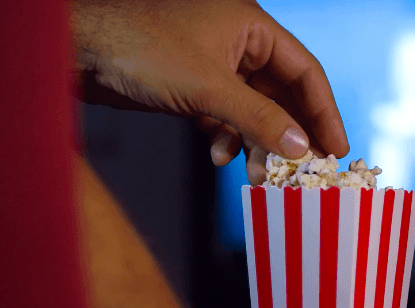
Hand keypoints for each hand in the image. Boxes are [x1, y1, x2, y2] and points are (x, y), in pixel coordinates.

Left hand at [71, 0, 349, 173]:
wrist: (77, 51)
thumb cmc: (139, 48)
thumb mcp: (209, 88)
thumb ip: (259, 118)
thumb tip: (301, 148)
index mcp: (252, 26)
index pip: (306, 71)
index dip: (325, 111)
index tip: (337, 148)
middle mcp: (239, 43)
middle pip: (284, 94)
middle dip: (291, 134)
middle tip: (304, 170)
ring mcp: (216, 65)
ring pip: (255, 110)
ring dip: (258, 143)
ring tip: (258, 174)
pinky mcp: (195, 86)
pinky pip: (228, 117)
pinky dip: (229, 138)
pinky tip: (219, 154)